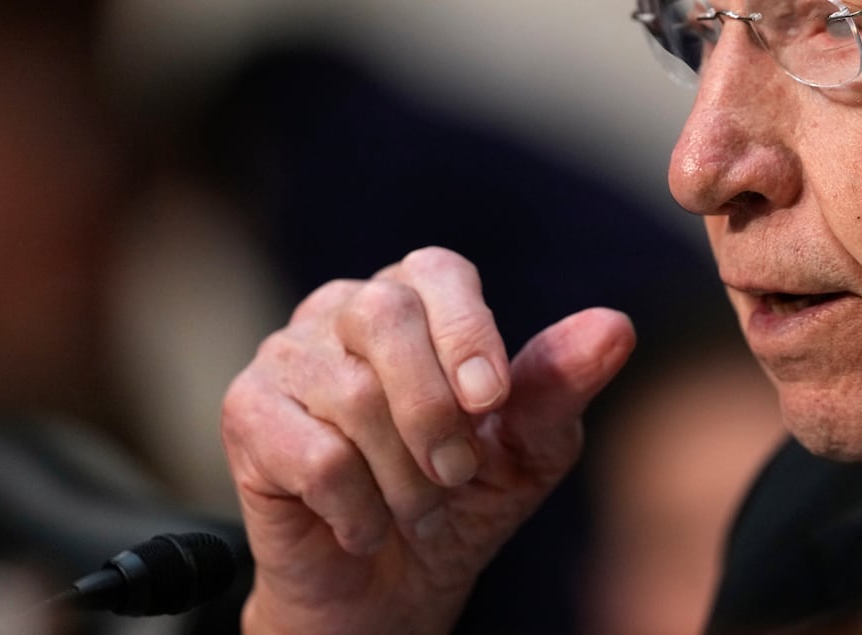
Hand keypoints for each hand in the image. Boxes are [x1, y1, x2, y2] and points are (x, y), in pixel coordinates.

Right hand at [221, 246, 635, 633]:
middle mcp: (343, 309)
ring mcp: (286, 355)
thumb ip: (560, 386)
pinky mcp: (246, 414)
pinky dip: (357, 507)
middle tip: (458, 473)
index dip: (467, 332)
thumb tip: (615, 327)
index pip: (437, 273)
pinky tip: (365, 527)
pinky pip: (311, 452)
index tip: (493, 404)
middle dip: (434, 409)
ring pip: (350, 393)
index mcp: (415, 298)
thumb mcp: (529, 449)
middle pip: (384, 315)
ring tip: (418, 511)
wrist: (389, 587)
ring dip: (403, 476)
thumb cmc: (464, 499)